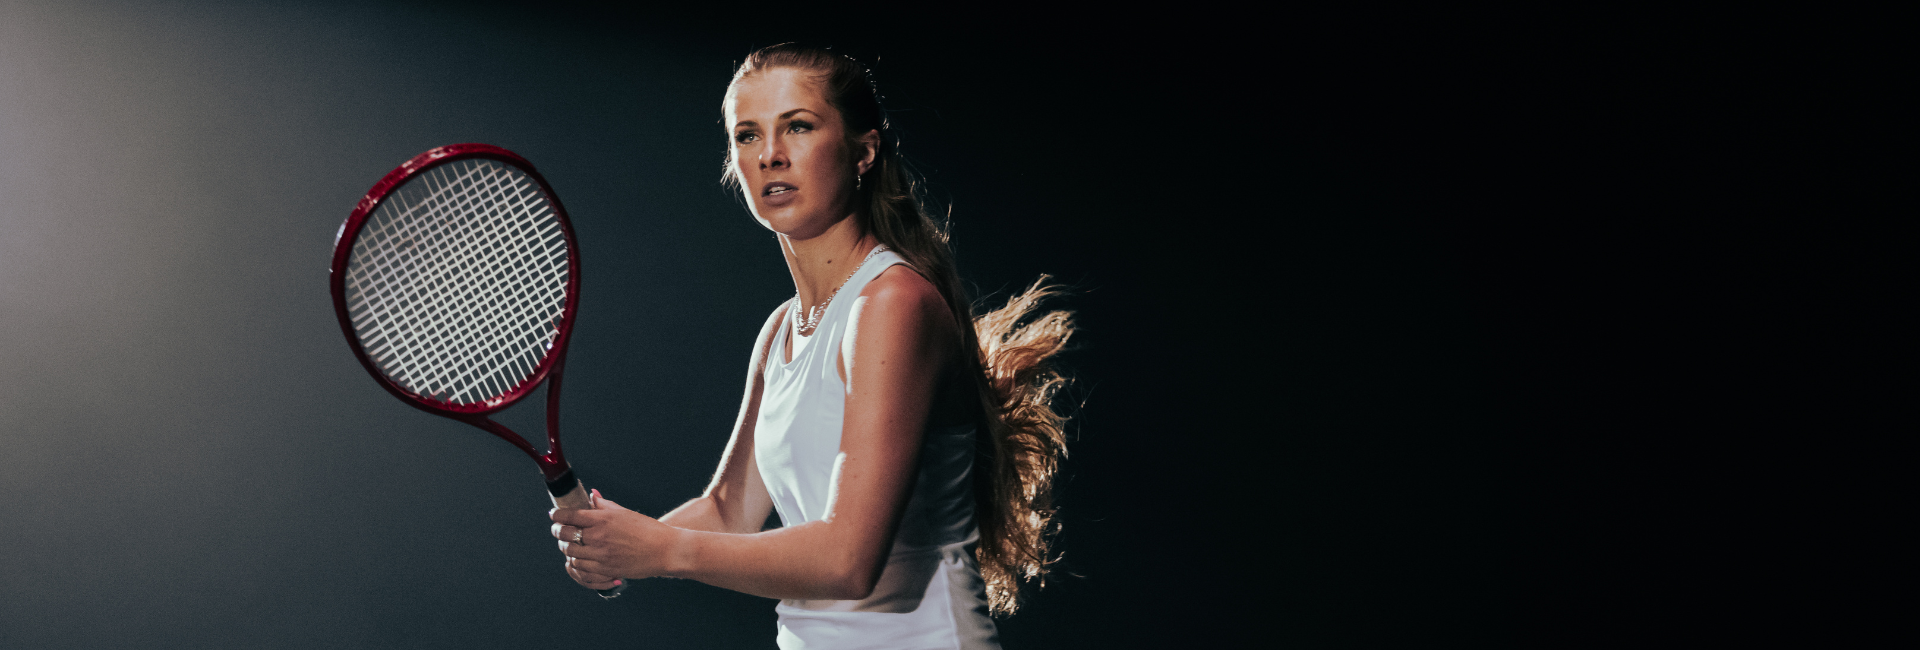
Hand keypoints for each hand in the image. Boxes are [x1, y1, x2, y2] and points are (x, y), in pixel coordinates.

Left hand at [551, 490, 678, 586]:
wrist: (665, 551)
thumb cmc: (648, 530)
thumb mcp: (625, 513)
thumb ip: (604, 505)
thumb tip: (592, 496)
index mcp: (603, 519)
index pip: (569, 516)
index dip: (557, 515)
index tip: (554, 515)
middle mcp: (599, 537)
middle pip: (564, 535)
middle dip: (557, 531)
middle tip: (557, 529)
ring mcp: (601, 555)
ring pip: (570, 553)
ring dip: (566, 548)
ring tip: (568, 545)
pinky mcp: (605, 569)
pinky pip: (581, 568)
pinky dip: (576, 562)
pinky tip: (579, 558)